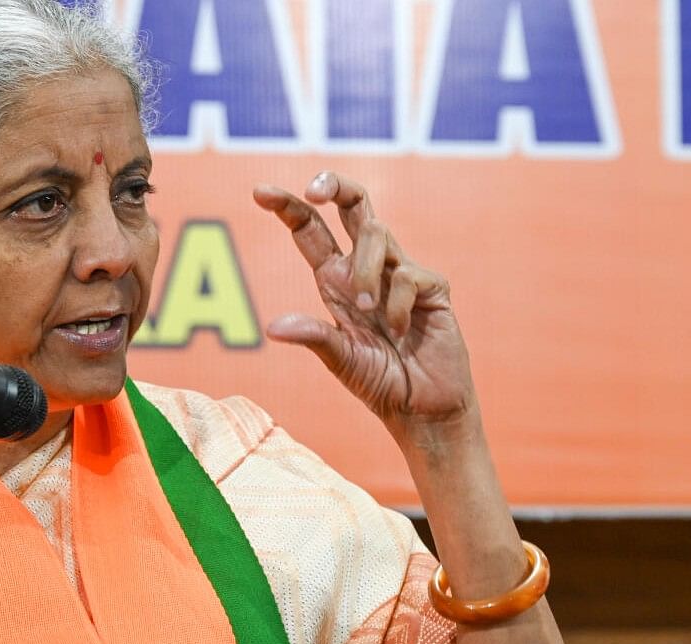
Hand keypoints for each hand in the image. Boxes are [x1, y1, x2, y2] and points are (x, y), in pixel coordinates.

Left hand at [252, 171, 478, 446]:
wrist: (423, 410)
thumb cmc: (380, 383)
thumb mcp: (340, 360)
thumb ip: (314, 338)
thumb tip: (274, 327)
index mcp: (335, 280)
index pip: (310, 231)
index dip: (288, 207)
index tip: (260, 191)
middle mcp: (366, 269)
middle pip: (353, 206)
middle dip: (334, 186)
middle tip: (313, 188)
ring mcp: (401, 273)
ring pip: (377, 234)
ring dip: (365, 271)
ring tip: (366, 310)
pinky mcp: (431, 287)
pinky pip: (405, 275)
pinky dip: (395, 305)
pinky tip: (399, 332)